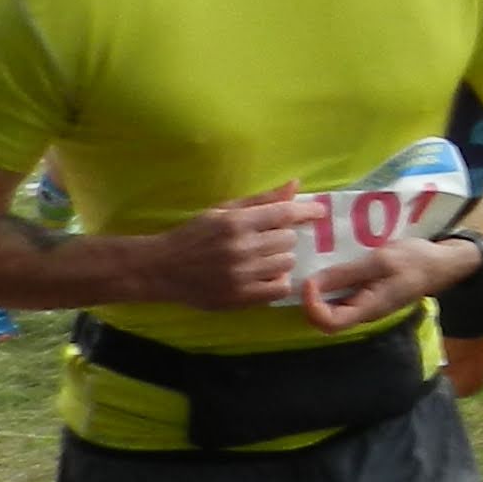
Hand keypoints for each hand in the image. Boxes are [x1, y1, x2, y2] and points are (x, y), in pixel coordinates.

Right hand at [137, 186, 307, 309]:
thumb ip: (261, 200)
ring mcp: (241, 274)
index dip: (307, 210)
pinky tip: (262, 276)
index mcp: (235, 222)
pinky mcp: (240, 297)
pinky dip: (277, 281)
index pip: (284, 213)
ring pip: (287, 263)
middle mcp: (240, 247)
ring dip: (280, 259)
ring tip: (261, 258)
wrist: (162, 268)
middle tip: (265, 240)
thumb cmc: (195, 235)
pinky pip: (280, 288)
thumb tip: (295, 184)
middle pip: (289, 240)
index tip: (319, 211)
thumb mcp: (223, 211)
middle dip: (282, 238)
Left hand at [304, 229, 471, 336]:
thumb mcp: (380, 261)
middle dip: (309, 299)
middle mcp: (364, 312)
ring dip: (319, 290)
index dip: (312, 305)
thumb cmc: (416, 261)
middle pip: (325, 318)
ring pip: (332, 306)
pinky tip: (330, 264)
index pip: (328, 323)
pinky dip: (331, 284)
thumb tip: (312, 283)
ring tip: (313, 265)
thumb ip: (347, 273)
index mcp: (368, 308)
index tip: (310, 280)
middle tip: (304, 272)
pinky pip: (341, 296)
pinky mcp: (368, 295)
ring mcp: (366, 305)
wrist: (443, 263)